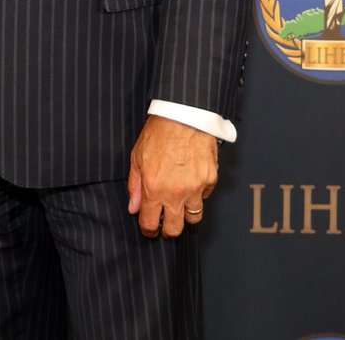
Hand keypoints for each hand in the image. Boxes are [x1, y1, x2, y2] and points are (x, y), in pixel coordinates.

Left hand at [125, 116, 217, 237]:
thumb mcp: (137, 157)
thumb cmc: (159, 132)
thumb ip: (135, 185)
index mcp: (154, 189)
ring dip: (186, 214)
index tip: (150, 229)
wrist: (184, 115)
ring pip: (194, 217)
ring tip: (180, 204)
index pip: (150, 223)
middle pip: (175, 229)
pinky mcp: (210, 179)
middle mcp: (175, 193)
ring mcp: (195, 188)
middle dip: (168, 230)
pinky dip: (199, 194)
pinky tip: (192, 182)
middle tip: (166, 223)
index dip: (149, 230)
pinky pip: (205, 196)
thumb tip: (134, 208)